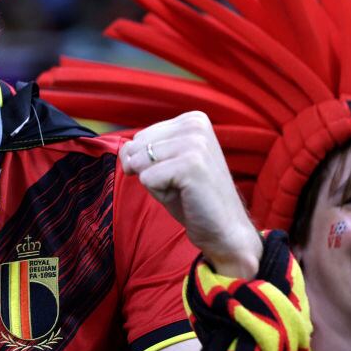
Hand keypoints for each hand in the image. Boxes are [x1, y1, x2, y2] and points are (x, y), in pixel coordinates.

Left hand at [121, 111, 261, 277]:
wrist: (224, 230)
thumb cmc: (191, 198)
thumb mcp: (163, 165)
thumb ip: (141, 150)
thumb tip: (125, 152)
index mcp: (193, 120)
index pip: (140, 137)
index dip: (150, 163)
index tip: (178, 173)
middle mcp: (196, 124)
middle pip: (137, 147)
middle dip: (149, 171)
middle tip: (179, 183)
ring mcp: (196, 143)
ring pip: (140, 162)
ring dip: (155, 183)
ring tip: (182, 189)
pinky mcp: (192, 164)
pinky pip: (147, 178)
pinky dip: (159, 193)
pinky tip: (185, 195)